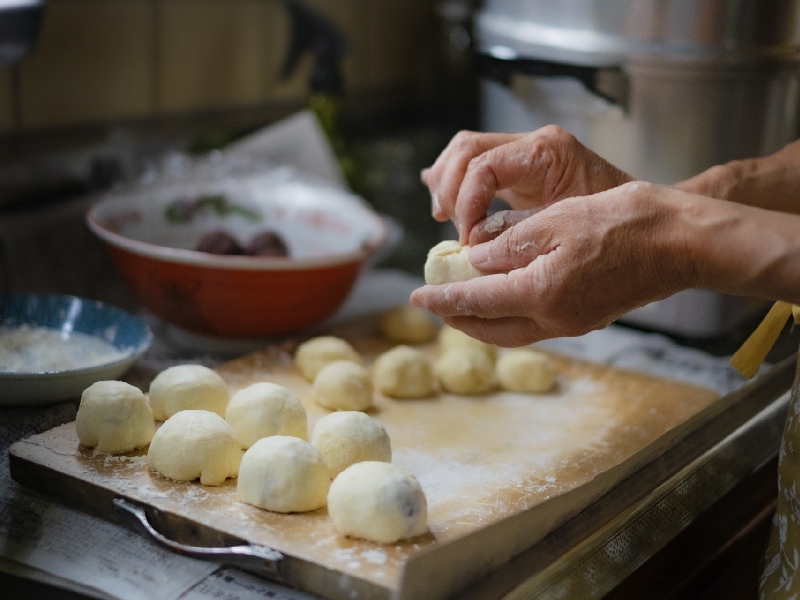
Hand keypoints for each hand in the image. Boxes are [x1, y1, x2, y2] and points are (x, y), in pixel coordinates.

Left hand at [411, 183, 698, 345]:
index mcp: (541, 291)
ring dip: (481, 321)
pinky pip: (534, 326)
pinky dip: (508, 317)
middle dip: (456, 318)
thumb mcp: (556, 219)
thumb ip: (509, 243)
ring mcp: (572, 323)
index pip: (476, 300)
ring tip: (459, 303)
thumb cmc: (623, 221)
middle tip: (433, 302)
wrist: (681, 242)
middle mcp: (554, 318)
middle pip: (490, 329)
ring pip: (511, 332)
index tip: (415, 295)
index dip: (442, 297)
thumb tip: (476, 260)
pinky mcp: (586, 318)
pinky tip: (501, 298)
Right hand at [421, 126, 633, 242]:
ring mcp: (522, 153)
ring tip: (444, 217)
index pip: (484, 164)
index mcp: (546, 151)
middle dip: (450, 189)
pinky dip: (456, 183)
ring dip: (447, 184)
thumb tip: (474, 244)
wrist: (641, 219)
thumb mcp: (563, 229)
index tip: (467, 238)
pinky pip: (475, 164)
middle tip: (451, 227)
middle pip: (466, 149)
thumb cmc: (611, 224)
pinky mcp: (517, 169)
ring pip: (464, 151)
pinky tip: (444, 205)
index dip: (467, 201)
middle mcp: (531, 144)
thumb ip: (518, 231)